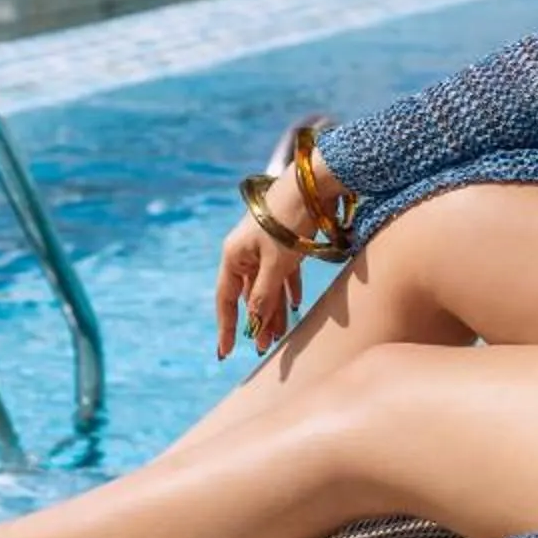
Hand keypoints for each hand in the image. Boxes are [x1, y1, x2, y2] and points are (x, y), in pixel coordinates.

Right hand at [214, 181, 305, 360]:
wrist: (313, 184)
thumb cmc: (289, 221)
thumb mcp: (276, 263)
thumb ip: (264, 295)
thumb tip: (255, 323)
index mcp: (234, 254)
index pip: (226, 298)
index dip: (226, 327)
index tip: (225, 353)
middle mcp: (246, 250)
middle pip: (249, 293)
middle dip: (258, 320)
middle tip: (265, 348)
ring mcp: (265, 245)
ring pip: (267, 284)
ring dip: (275, 308)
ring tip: (282, 334)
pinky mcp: (285, 239)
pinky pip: (282, 271)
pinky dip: (288, 287)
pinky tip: (295, 303)